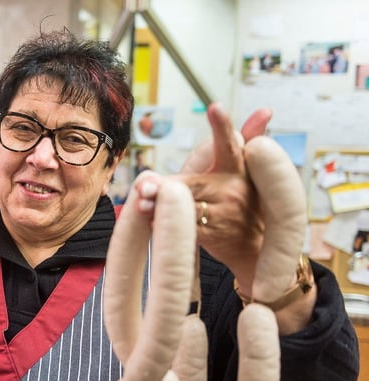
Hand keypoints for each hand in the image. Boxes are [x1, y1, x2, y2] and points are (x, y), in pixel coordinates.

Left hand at [134, 103, 271, 284]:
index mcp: (237, 168)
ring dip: (160, 204)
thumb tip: (265, 110)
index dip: (223, 126)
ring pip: (185, 205)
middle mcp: (231, 189)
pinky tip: (151, 219)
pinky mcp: (211, 234)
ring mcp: (222, 213)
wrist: (255, 245)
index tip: (215, 107)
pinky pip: (183, 225)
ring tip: (142, 201)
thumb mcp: (247, 170)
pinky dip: (165, 222)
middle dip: (168, 186)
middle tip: (146, 184)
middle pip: (192, 183)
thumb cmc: (245, 199)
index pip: (230, 143)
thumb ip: (246, 138)